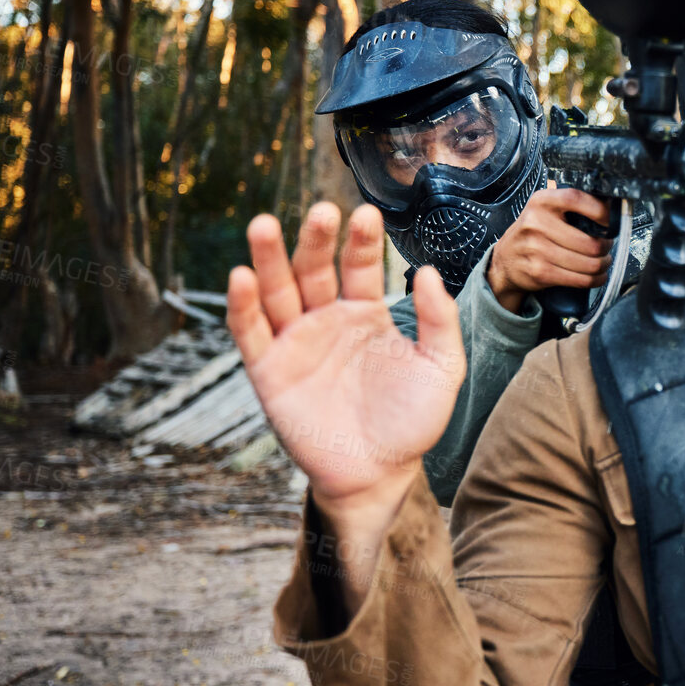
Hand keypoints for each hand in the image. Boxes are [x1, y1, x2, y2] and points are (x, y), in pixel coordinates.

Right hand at [226, 203, 463, 601]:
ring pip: (276, 291)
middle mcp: (326, 320)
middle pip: (313, 269)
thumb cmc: (413, 422)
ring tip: (264, 225)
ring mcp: (295, 343)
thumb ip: (439, 321)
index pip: (359, 266)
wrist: (381, 474)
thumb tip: (427, 270)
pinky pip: (250, 333)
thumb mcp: (442, 368)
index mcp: (366, 313)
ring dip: (269, 259)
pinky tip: (242, 276)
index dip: (361, 241)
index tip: (366, 213)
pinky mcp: (269, 372)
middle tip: (321, 211)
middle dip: (314, 240)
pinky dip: (242, 305)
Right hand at [486, 183, 613, 311]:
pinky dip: (595, 279)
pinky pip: (581, 280)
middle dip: (606, 247)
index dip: (600, 211)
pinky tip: (596, 275)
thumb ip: (571, 205)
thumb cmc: (533, 233)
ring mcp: (537, 249)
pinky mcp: (541, 272)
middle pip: (590, 242)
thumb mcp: (544, 209)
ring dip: (603, 265)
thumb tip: (611, 207)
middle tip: (606, 247)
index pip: (576, 199)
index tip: (611, 220)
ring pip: (589, 264)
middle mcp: (536, 223)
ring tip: (602, 262)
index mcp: (541, 201)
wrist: (505, 260)